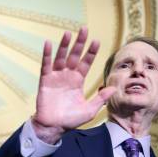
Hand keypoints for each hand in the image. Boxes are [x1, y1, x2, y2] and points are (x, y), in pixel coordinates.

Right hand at [32, 27, 115, 143]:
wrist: (54, 127)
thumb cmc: (70, 120)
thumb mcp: (89, 110)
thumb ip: (100, 99)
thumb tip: (112, 88)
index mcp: (78, 81)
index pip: (86, 63)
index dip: (91, 53)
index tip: (97, 42)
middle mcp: (68, 76)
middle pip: (74, 56)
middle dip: (79, 43)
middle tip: (84, 29)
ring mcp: (56, 77)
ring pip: (61, 58)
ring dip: (64, 46)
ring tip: (68, 33)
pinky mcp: (45, 81)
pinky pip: (46, 65)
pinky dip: (47, 55)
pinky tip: (48, 44)